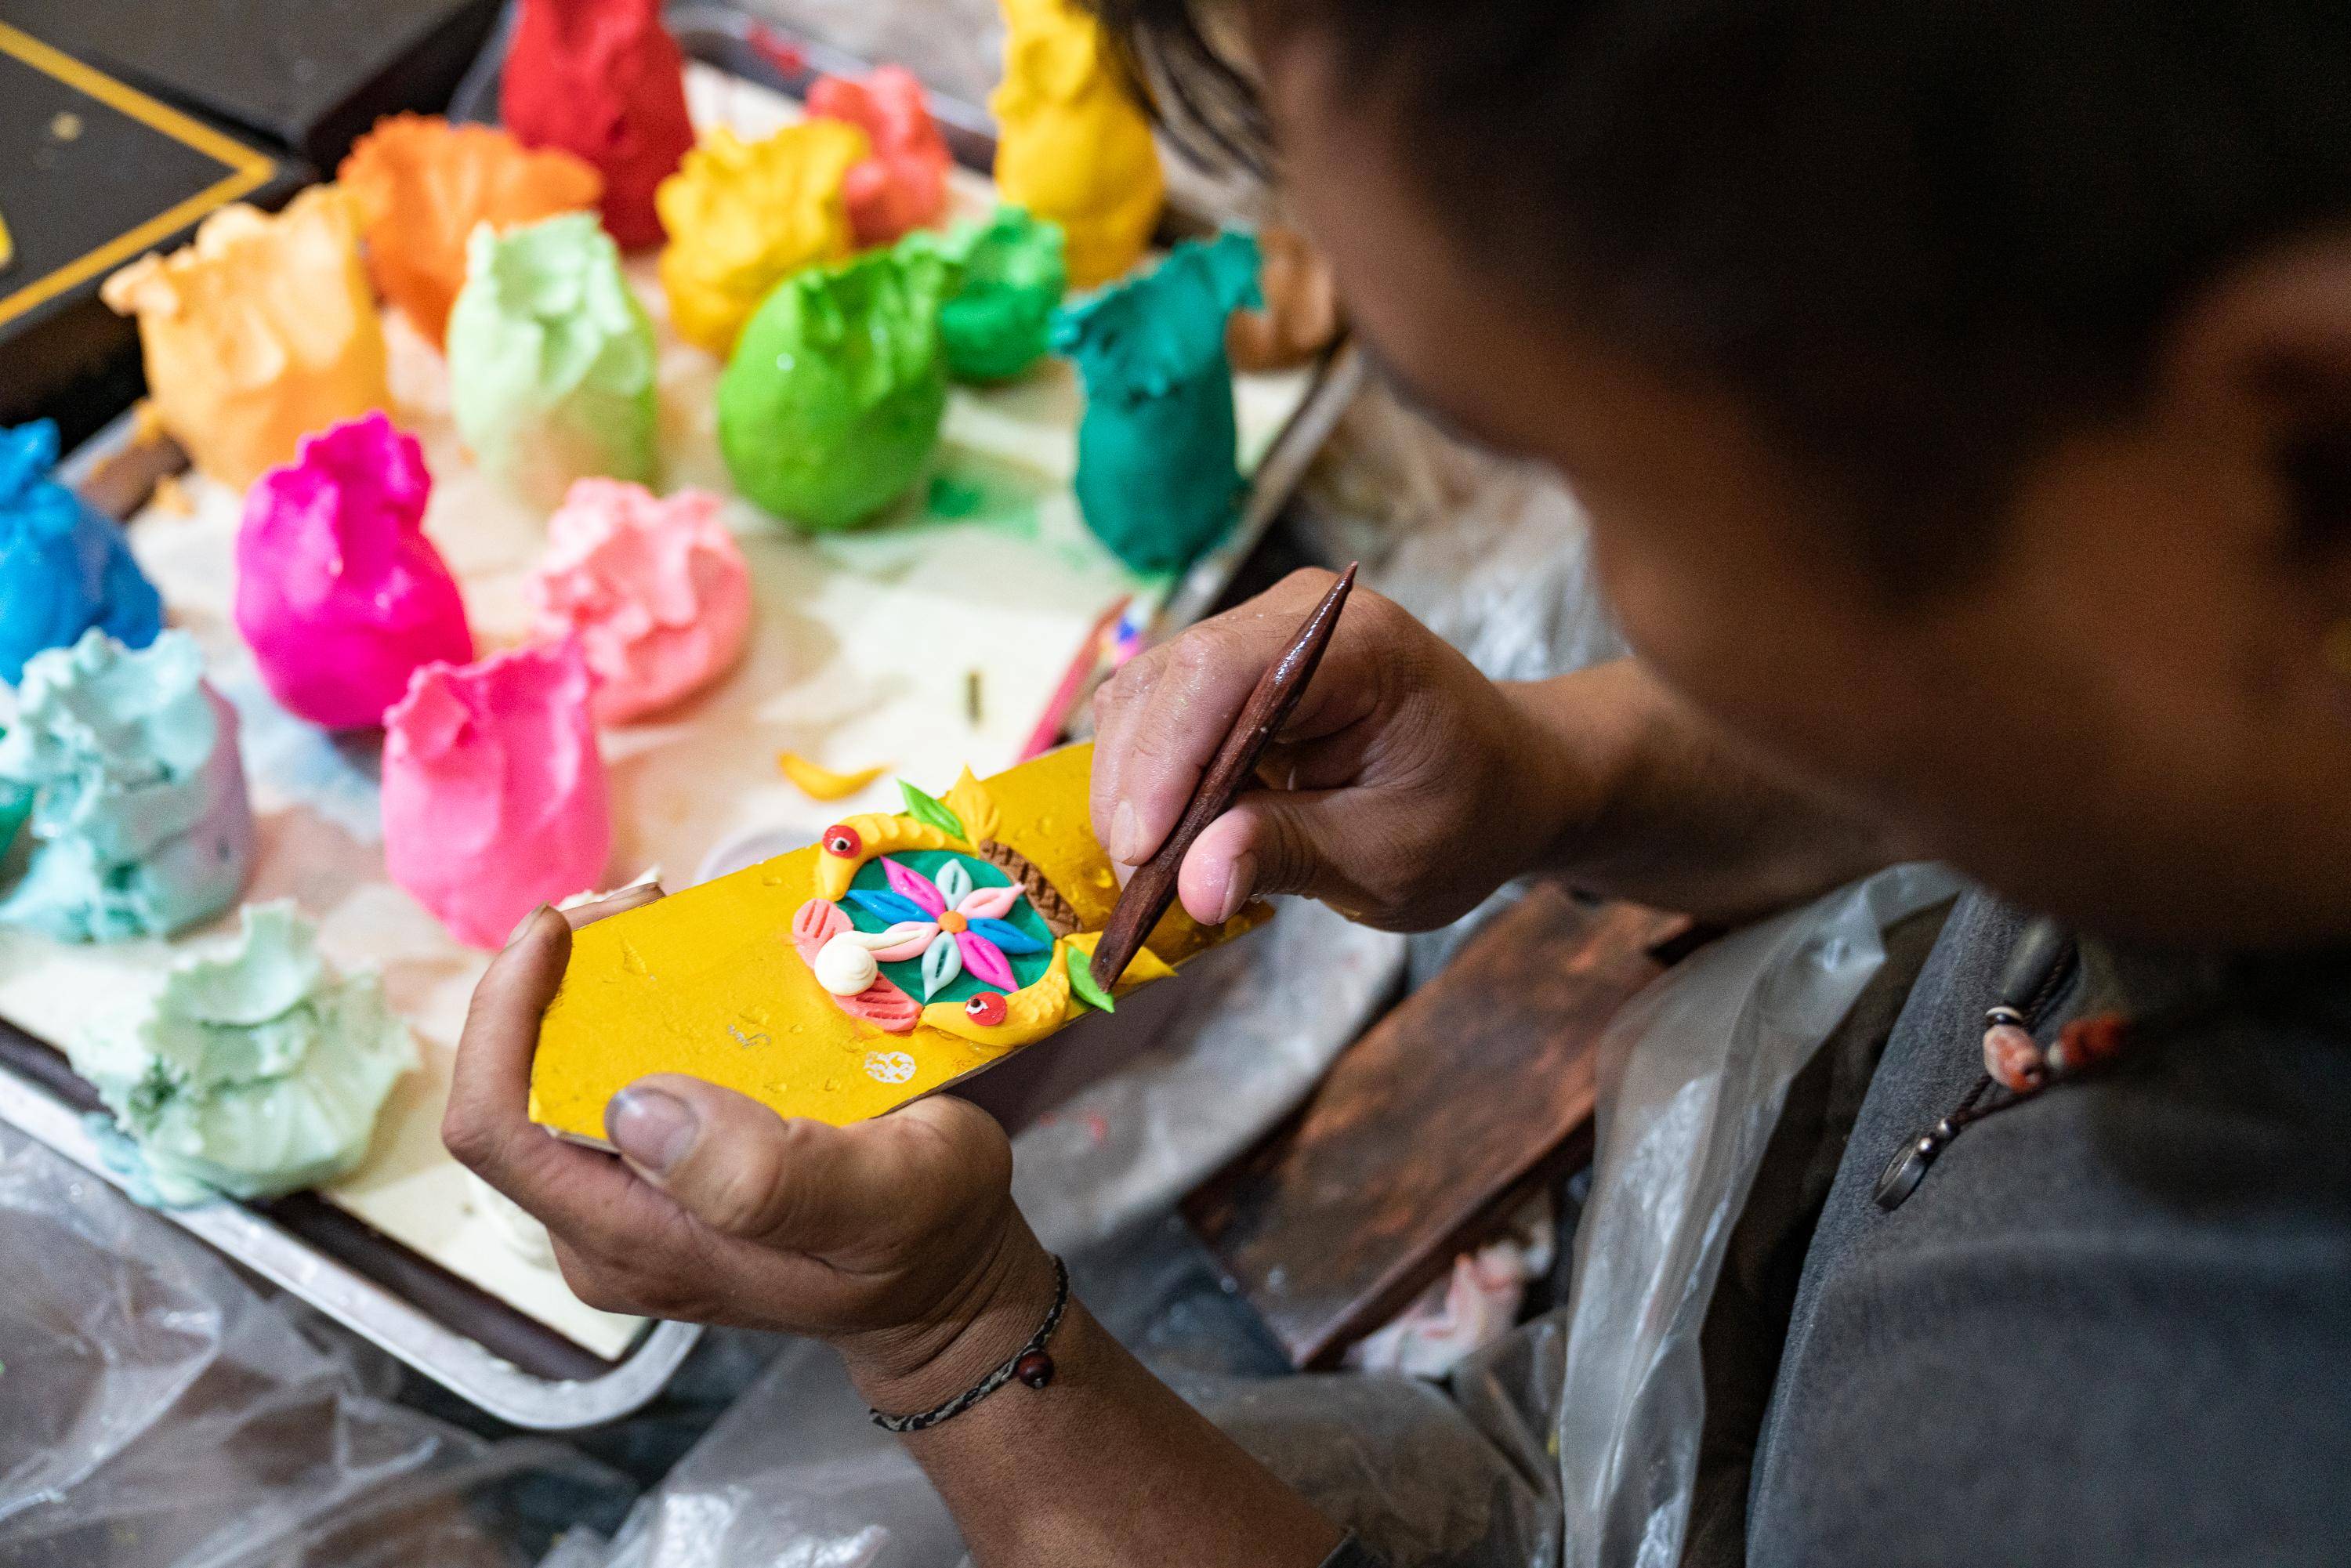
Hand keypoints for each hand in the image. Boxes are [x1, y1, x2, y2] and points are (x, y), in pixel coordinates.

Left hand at [443, 892, 1059, 1408]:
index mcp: (639, 1241)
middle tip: (642, 901)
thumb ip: (771, 1177)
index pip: (498, 1128)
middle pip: (518, 1088)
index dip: (502, 1016)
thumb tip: (634, 1109)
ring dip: (593, 984)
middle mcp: (607, 1230)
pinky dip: (630, 1009)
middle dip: (556, 977)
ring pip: (557, 1076)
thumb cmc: (928, 1234)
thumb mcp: (890, 1198)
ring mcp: (626, 1206)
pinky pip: (603, 1080)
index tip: (560, 928)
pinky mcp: (653, 1179)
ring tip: (661, 917)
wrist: (944, 1277)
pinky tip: (683, 968)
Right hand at [1091, 568, 1570, 929]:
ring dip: (1132, 786)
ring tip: (1149, 871)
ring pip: (1149, 694)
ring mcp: (1262, 633)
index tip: (1143, 851)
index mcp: (1357, 645)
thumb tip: (1192, 886)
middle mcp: (1298, 616)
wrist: (1506, 782)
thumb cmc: (1464, 815)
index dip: (1166, 759)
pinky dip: (1149, 779)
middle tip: (1138, 885)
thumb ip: (1289, 855)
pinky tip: (1165, 838)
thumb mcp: (1388, 855)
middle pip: (1170, 680)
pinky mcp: (1238, 668)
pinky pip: (1163, 712)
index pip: (1224, 672)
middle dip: (1137, 786)